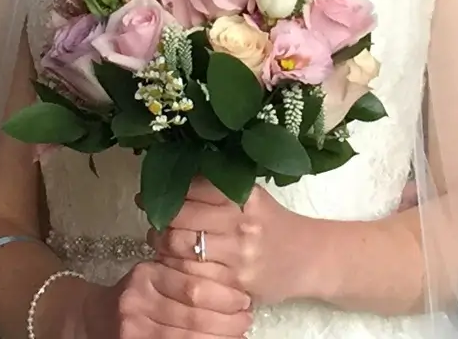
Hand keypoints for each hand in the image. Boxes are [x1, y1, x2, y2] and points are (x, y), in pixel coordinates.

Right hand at [73, 259, 251, 338]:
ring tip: (240, 334)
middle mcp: (138, 301)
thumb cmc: (135, 293)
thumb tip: (234, 286)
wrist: (94, 318)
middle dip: (227, 320)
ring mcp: (135, 329)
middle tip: (247, 318)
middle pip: (193, 314)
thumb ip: (184, 274)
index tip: (244, 298)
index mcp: (147, 275)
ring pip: (188, 337)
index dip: (224, 295)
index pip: (193, 285)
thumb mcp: (154, 274)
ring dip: (221, 338)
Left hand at [148, 179, 312, 306]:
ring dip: (161, 244)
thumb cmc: (274, 224)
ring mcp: (238, 255)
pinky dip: (174, 268)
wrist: (309, 258)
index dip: (165, 190)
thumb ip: (218, 187)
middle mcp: (241, 223)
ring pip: (180, 248)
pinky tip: (172, 263)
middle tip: (153, 220)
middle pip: (180, 217)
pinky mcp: (235, 283)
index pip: (192, 187)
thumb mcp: (252, 197)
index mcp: (244, 195)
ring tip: (159, 241)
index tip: (148, 194)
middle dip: (159, 219)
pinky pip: (191, 275)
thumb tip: (173, 175)